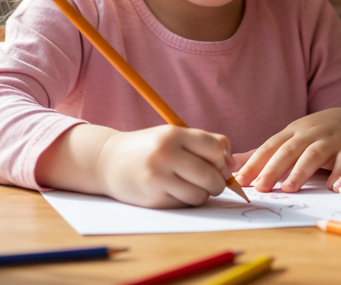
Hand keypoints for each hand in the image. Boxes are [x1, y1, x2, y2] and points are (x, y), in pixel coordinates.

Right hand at [96, 125, 233, 207]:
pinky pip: (185, 204)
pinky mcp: (153, 198)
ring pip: (200, 194)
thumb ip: (204, 143)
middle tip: (211, 182)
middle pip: (211, 176)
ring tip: (189, 186)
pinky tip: (174, 192)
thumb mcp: (173, 136)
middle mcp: (165, 154)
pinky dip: (186, 201)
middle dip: (217, 183)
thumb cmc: (148, 148)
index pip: (215, 148)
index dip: (223, 160)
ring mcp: (158, 178)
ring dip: (201, 194)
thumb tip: (232, 165)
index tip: (219, 165)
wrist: (107, 161)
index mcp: (174, 134)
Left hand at [235, 108, 340, 192]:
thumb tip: (231, 167)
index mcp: (292, 132)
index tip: (239, 180)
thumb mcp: (288, 139)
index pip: (270, 147)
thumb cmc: (313, 135)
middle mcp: (311, 134)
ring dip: (302, 170)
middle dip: (274, 168)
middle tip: (260, 187)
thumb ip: (262, 155)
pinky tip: (333, 187)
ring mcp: (332, 140)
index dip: (255, 163)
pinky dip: (340, 173)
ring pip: (315, 153)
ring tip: (289, 188)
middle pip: (290, 149)